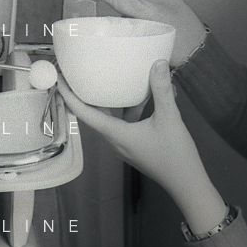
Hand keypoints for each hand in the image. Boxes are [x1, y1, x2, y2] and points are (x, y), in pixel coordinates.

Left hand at [58, 61, 226, 232]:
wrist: (188, 184)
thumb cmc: (175, 154)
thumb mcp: (170, 118)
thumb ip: (162, 90)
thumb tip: (158, 63)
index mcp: (116, 134)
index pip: (84, 114)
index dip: (69, 96)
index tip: (58, 79)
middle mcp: (115, 140)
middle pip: (93, 115)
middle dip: (83, 94)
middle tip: (77, 73)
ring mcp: (124, 145)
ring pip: (110, 118)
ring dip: (109, 101)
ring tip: (108, 79)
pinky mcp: (134, 146)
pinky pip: (123, 124)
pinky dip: (128, 110)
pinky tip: (142, 97)